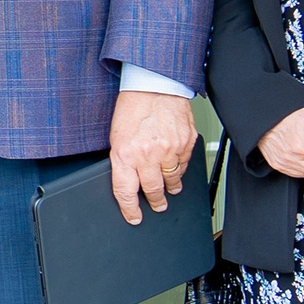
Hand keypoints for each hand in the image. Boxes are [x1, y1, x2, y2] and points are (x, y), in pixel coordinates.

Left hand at [107, 89, 199, 223]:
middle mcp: (148, 155)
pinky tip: (176, 168)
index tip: (134, 218)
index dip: (129, 209)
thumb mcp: (117, 136)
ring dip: (170, 187)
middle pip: (153, 190)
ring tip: (169, 190)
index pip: (125, 192)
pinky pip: (185, 165)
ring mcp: (170, 150)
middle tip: (157, 205)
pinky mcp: (186, 143)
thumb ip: (123, 160)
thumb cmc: (133, 107)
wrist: (154, 85)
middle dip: (155, 201)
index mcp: (125, 154)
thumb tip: (129, 181)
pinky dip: (180, 169)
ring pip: (172, 180)